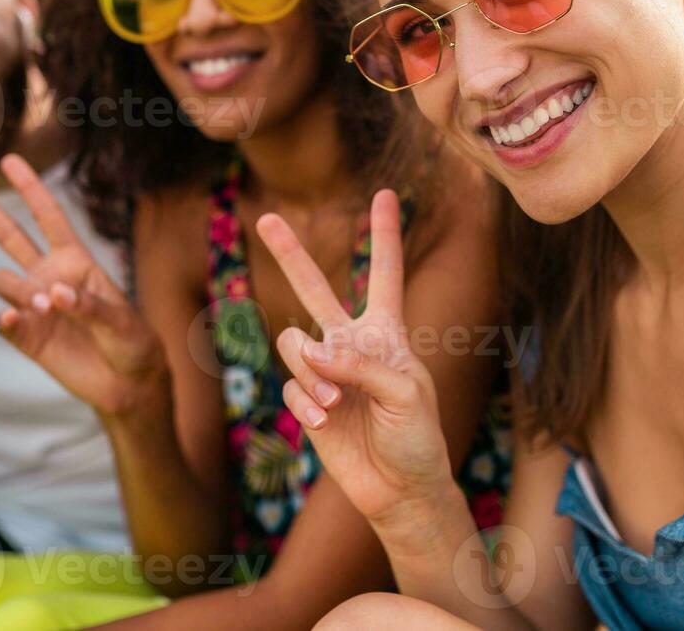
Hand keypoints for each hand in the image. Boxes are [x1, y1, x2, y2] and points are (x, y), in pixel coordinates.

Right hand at [0, 155, 167, 419]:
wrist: (127, 384)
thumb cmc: (132, 342)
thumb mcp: (121, 320)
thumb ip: (89, 305)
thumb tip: (52, 294)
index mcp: (75, 261)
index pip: (49, 217)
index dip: (31, 188)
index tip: (10, 161)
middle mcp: (49, 277)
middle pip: (9, 235)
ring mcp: (34, 306)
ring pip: (2, 280)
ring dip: (20, 289)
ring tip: (46, 309)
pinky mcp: (26, 336)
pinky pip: (4, 319)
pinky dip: (8, 317)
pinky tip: (16, 318)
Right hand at [258, 190, 454, 525]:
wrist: (400, 489)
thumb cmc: (417, 437)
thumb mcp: (405, 392)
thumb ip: (360, 364)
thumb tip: (311, 349)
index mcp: (386, 333)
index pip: (384, 274)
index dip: (384, 235)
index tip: (384, 194)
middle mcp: (351, 344)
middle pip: (313, 288)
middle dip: (289, 254)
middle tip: (267, 218)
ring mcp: (325, 372)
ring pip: (294, 344)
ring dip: (312, 373)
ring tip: (337, 404)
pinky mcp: (307, 402)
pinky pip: (292, 388)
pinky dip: (307, 404)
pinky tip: (326, 422)